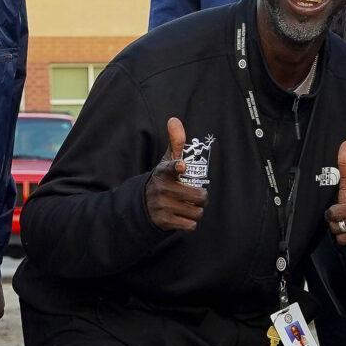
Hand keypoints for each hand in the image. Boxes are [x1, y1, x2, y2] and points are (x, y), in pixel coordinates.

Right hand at [145, 116, 206, 232]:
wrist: (144, 204)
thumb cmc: (165, 178)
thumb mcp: (167, 160)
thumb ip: (176, 141)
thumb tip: (174, 119)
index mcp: (164, 172)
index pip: (170, 168)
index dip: (177, 167)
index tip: (181, 166)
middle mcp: (162, 189)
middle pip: (199, 197)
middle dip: (202, 198)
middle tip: (196, 196)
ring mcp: (162, 207)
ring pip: (196, 212)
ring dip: (197, 211)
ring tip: (189, 206)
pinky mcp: (164, 221)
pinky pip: (190, 225)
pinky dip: (190, 223)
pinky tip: (183, 216)